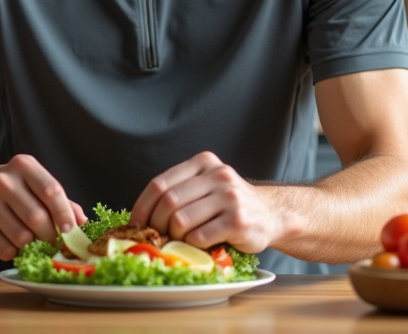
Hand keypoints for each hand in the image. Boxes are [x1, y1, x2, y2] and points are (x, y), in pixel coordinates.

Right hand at [0, 154, 85, 260]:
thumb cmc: (16, 196)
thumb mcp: (38, 190)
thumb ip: (64, 205)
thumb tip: (84, 225)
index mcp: (23, 165)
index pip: (50, 190)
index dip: (64, 214)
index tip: (71, 231)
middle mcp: (3, 179)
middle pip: (37, 216)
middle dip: (50, 236)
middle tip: (55, 245)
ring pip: (21, 236)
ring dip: (32, 246)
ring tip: (31, 242)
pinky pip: (5, 249)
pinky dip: (14, 253)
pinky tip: (12, 245)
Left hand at [130, 151, 292, 253]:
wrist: (271, 215)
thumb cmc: (230, 205)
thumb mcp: (206, 186)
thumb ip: (180, 191)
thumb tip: (140, 217)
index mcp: (204, 163)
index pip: (160, 183)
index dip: (142, 206)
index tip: (136, 224)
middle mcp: (218, 175)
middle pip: (168, 202)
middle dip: (156, 225)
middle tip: (156, 237)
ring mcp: (229, 197)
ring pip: (181, 220)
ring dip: (174, 237)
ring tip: (179, 241)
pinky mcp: (238, 220)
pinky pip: (199, 236)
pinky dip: (192, 245)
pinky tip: (199, 245)